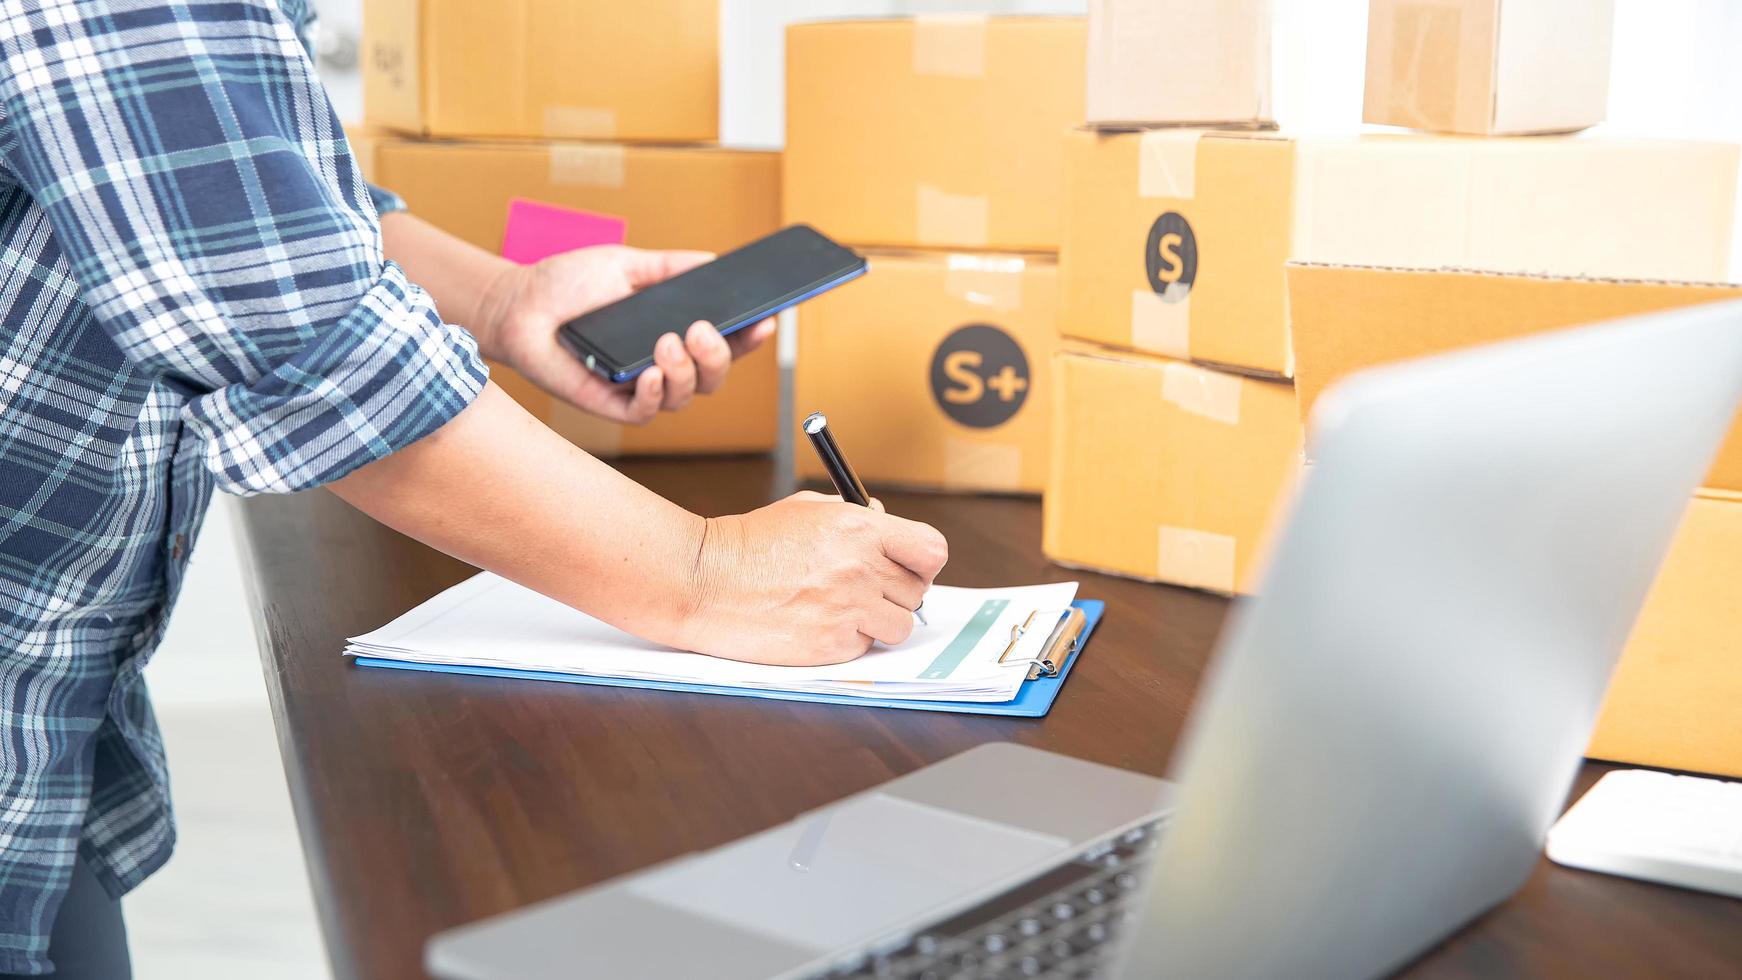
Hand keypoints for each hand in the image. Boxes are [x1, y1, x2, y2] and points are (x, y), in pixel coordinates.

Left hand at [478, 245, 775, 423]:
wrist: (518, 304)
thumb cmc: (567, 284)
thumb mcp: (626, 265)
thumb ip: (670, 267)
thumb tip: (715, 262)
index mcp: (674, 332)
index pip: (724, 342)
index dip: (750, 338)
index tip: (767, 320)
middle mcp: (663, 364)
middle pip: (713, 377)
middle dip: (719, 356)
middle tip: (702, 329)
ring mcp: (638, 386)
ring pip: (686, 397)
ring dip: (685, 372)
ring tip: (667, 341)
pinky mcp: (610, 403)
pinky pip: (645, 412)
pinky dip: (654, 394)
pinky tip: (649, 373)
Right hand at [676, 492, 949, 665]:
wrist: (704, 580)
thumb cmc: (750, 543)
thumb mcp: (807, 510)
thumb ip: (856, 516)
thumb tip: (889, 525)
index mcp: (860, 528)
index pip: (932, 551)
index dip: (924, 562)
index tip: (911, 567)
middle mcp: (861, 568)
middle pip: (918, 591)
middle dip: (896, 591)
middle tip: (867, 589)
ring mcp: (848, 608)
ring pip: (899, 626)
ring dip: (878, 621)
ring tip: (842, 609)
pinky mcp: (831, 643)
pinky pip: (864, 647)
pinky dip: (848, 640)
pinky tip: (816, 623)